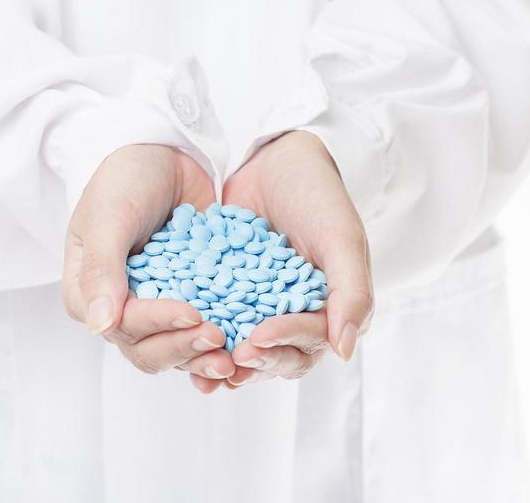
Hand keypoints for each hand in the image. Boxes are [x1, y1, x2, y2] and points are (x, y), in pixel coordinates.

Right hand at [62, 145, 235, 383]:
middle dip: (183, 349)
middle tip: (220, 339)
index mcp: (87, 292)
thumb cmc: (125, 178)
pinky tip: (244, 346)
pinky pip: (200, 330)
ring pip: (174, 348)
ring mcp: (154, 305)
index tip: (193, 313)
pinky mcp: (187, 298)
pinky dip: (220, 341)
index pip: (120, 326)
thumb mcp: (110, 216)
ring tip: (233, 357)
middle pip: (146, 349)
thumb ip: (103, 269)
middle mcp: (118, 307)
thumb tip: (100, 325)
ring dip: (201, 356)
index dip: (156, 325)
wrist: (164, 152)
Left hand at [209, 131, 373, 392]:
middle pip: (275, 355)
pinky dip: (200, 332)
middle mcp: (291, 313)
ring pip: (242, 345)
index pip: (307, 342)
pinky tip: (179, 340)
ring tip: (200, 372)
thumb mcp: (340, 238)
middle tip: (228, 358)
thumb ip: (350, 292)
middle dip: (254, 361)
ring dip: (225, 361)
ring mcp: (257, 303)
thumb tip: (344, 351)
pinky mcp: (226, 288)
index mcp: (326, 309)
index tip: (256, 339)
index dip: (284, 344)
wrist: (279, 157)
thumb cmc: (320, 196)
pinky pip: (214, 316)